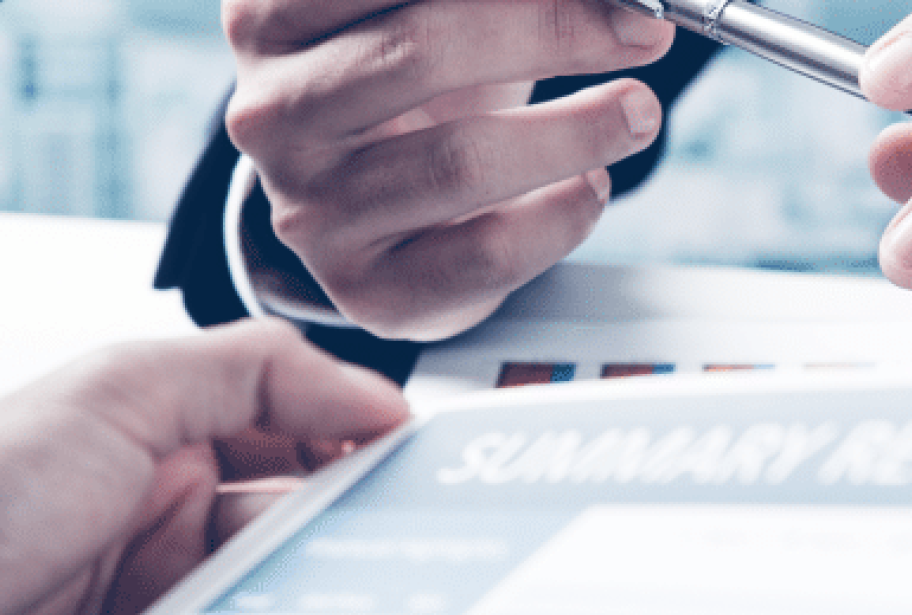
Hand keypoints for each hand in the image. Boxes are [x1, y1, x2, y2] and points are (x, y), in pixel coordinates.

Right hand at [223, 0, 674, 339]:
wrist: (389, 211)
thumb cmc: (421, 87)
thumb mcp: (441, 12)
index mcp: (270, 17)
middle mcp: (271, 113)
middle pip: (420, 52)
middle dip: (553, 30)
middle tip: (641, 29)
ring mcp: (310, 210)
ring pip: (460, 161)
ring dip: (576, 130)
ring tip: (637, 111)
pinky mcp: (366, 290)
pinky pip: (486, 251)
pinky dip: (564, 213)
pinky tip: (591, 185)